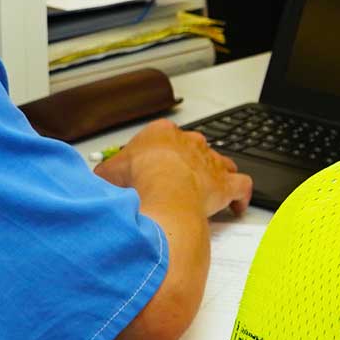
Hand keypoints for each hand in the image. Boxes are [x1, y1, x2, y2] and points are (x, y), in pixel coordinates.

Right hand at [97, 120, 251, 219]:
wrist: (162, 187)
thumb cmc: (138, 177)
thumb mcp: (108, 173)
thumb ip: (106, 175)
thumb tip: (97, 182)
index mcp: (163, 134)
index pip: (164, 138)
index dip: (160, 154)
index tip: (155, 166)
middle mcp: (191, 143)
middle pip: (194, 150)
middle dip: (188, 165)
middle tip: (178, 183)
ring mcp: (211, 162)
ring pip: (221, 164)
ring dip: (216, 176)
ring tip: (208, 192)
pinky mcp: (225, 183)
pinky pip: (241, 186)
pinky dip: (241, 196)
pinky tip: (236, 206)